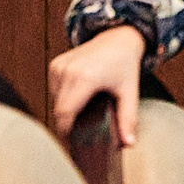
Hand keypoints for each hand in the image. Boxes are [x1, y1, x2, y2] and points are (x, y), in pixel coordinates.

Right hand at [50, 25, 149, 144]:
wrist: (117, 38)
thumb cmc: (124, 64)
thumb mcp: (129, 93)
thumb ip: (128, 119)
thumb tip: (128, 144)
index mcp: (84, 78)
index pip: (65, 113)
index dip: (66, 131)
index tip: (72, 144)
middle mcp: (67, 71)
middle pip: (58, 110)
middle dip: (67, 124)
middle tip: (80, 135)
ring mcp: (58, 66)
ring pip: (54, 100)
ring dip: (66, 110)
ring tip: (83, 112)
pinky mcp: (54, 64)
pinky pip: (53, 90)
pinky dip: (63, 98)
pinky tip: (78, 98)